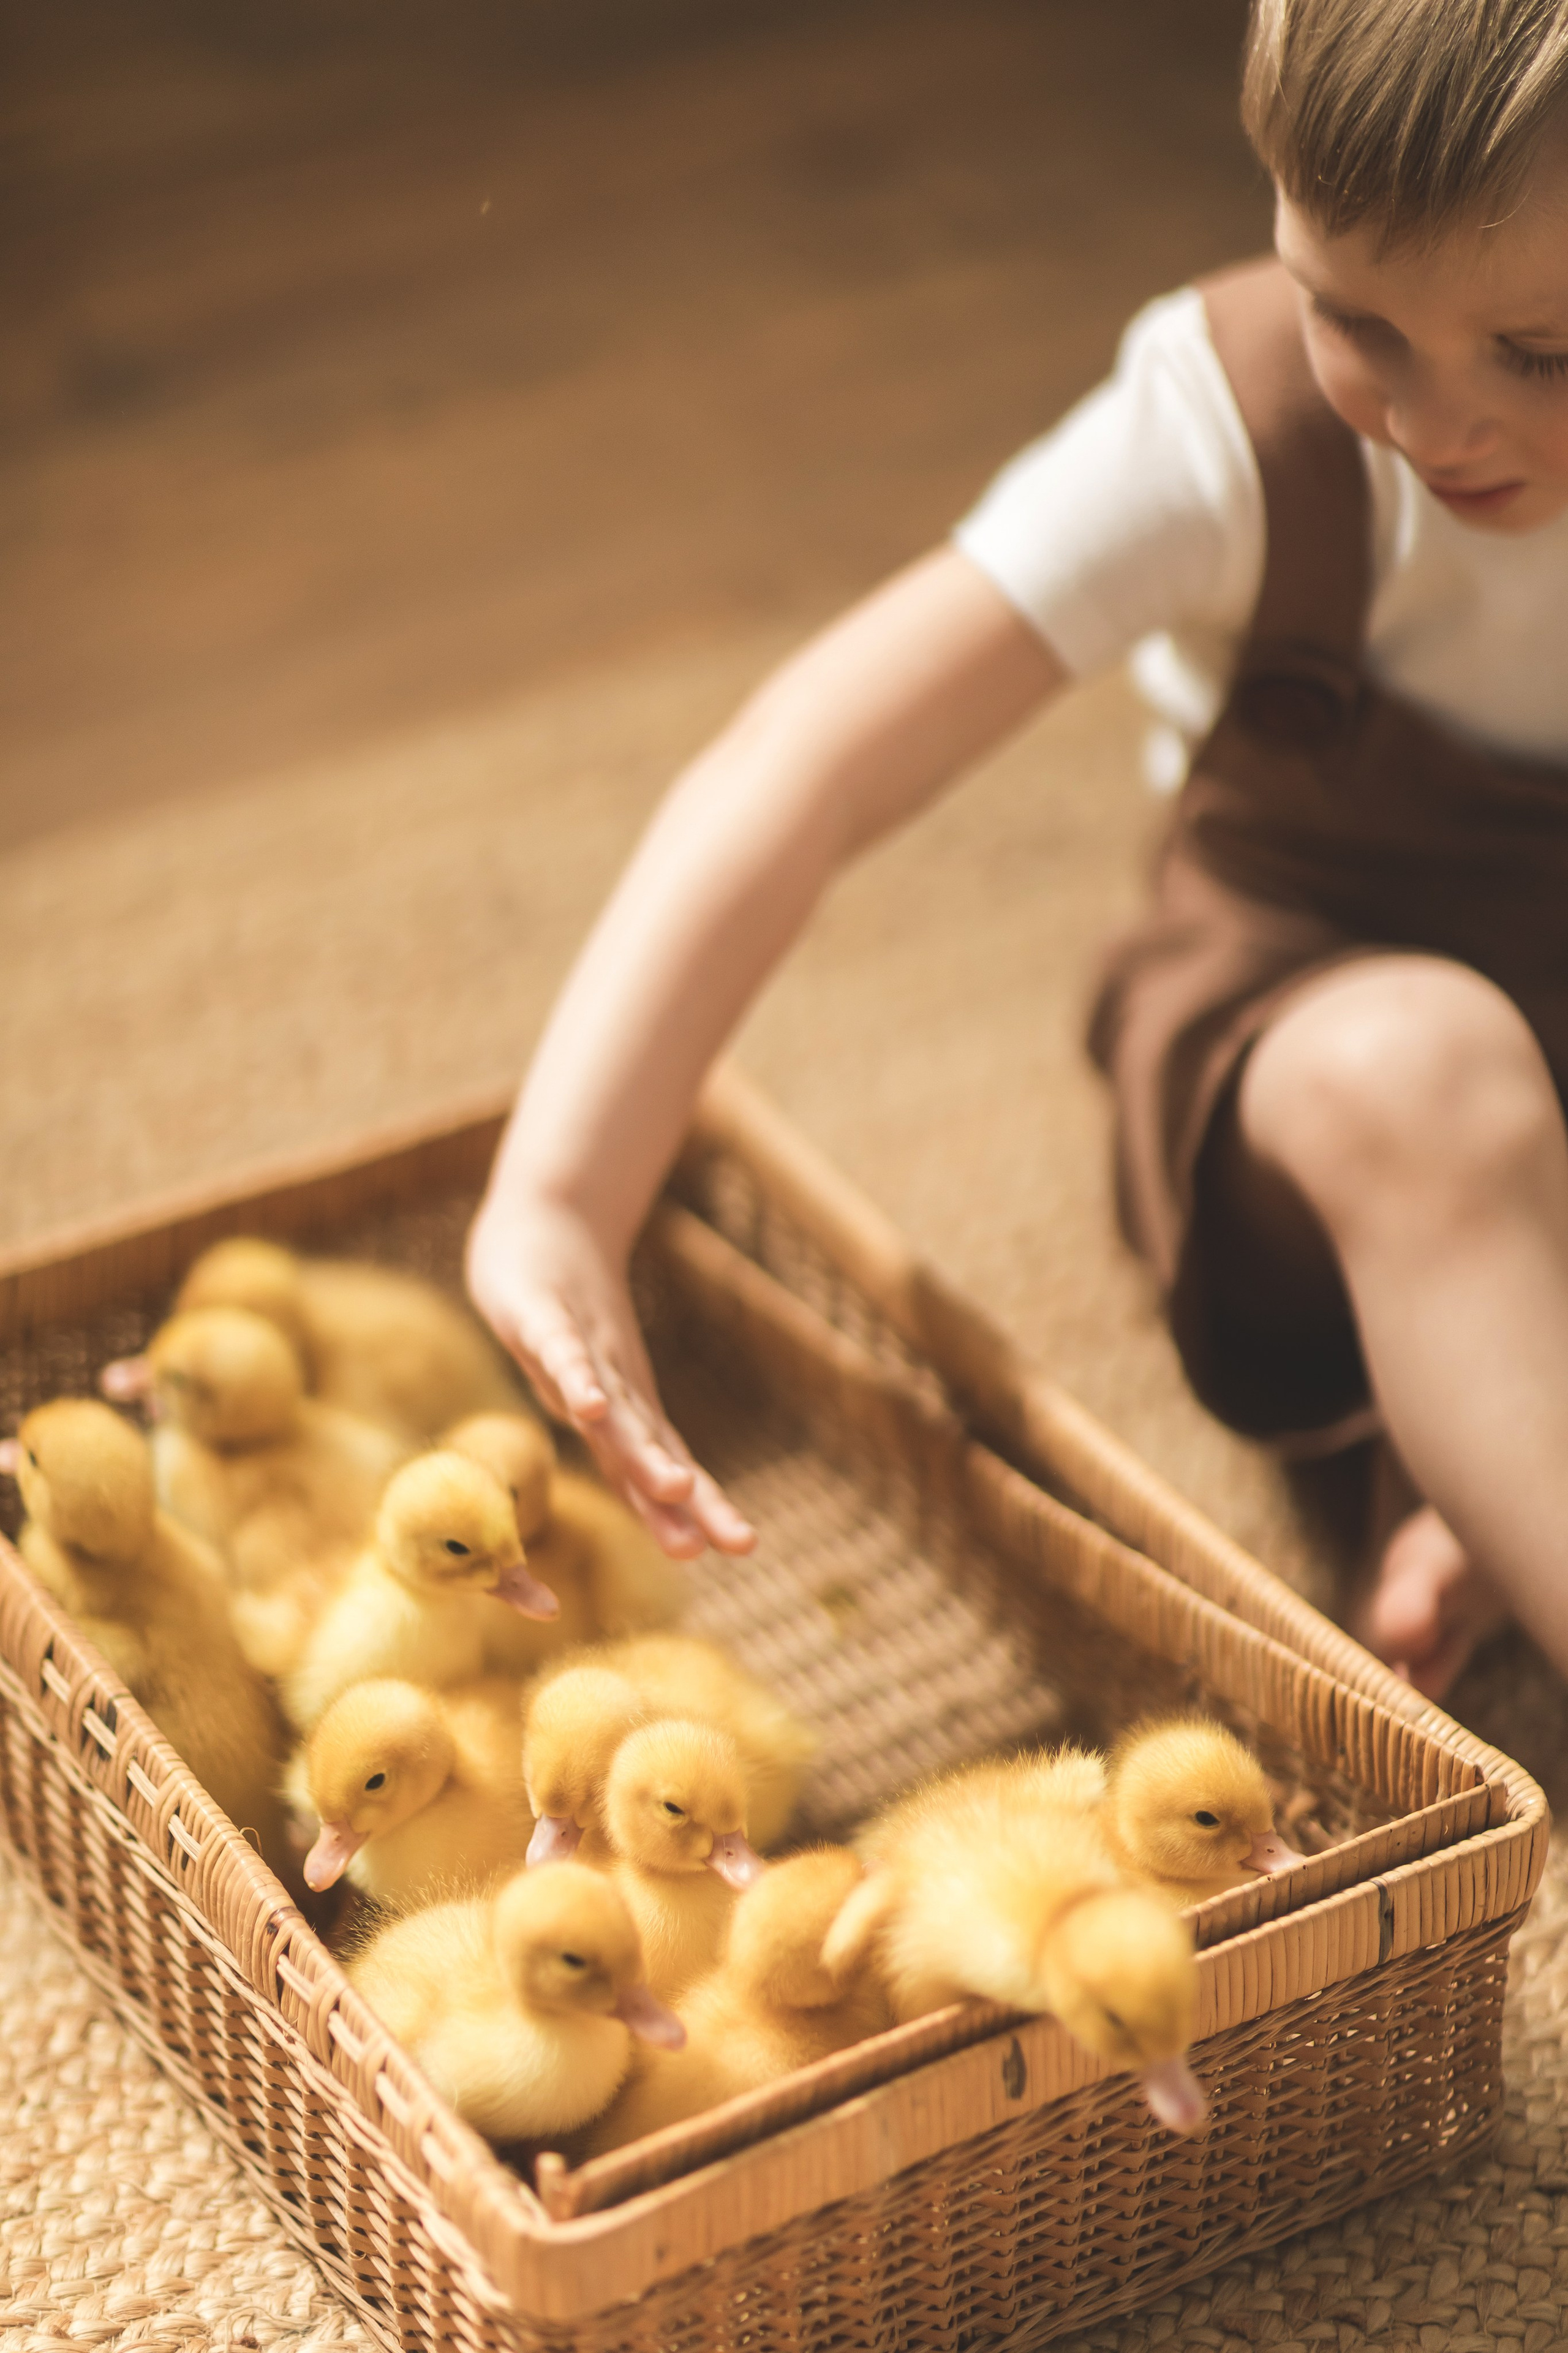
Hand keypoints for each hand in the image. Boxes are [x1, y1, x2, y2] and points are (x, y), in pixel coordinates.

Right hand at [465, 1194, 754, 1559]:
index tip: (740, 1547)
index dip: (700, 1508)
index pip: (665, 1467)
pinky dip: (576, 1379)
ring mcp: (582, 1352)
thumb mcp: (592, 1387)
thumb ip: (619, 1439)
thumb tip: (663, 1498)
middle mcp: (614, 1386)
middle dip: (689, 1498)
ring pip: (615, 1409)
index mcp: (624, 1410)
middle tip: (734, 1542)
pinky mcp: (542, 1316)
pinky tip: (591, 1405)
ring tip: (675, 1490)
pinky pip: (561, 1353)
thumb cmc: (567, 1315)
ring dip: (642, 1451)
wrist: (543, 1221)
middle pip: (653, 1450)